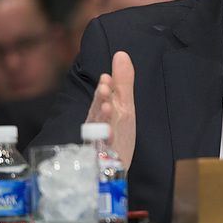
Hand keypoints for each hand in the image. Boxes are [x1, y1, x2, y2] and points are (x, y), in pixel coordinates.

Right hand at [85, 51, 135, 170]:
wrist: (114, 169)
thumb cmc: (118, 134)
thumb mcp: (125, 106)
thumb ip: (122, 82)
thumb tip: (121, 54)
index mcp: (105, 113)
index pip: (103, 100)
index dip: (104, 91)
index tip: (107, 79)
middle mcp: (100, 127)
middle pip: (98, 113)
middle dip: (101, 101)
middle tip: (106, 88)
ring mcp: (101, 144)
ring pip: (100, 130)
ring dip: (103, 119)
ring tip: (108, 107)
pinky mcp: (104, 159)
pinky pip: (103, 151)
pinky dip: (106, 143)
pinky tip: (110, 136)